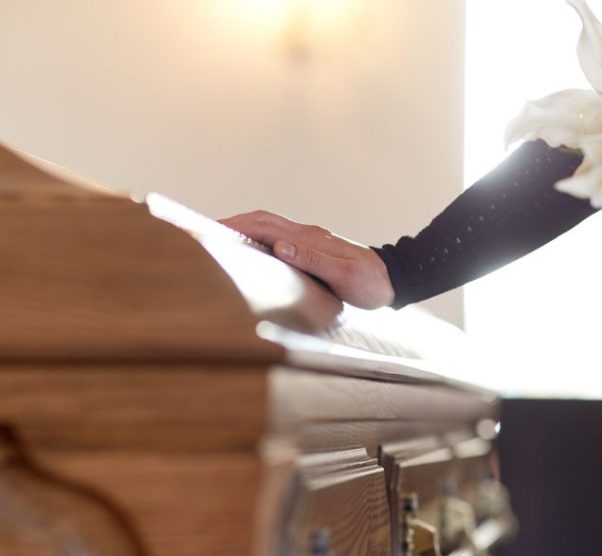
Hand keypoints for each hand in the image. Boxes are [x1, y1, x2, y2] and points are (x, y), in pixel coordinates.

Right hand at [219, 210, 394, 308]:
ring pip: (269, 228)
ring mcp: (309, 241)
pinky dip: (257, 241)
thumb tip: (280, 246)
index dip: (236, 225)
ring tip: (218, 241)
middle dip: (232, 225)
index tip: (209, 228)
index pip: (265, 226)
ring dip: (243, 230)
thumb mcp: (345, 276)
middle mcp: (306, 235)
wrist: (394, 281)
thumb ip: (314, 260)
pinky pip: (278, 239)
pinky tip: (248, 252)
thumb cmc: (371, 283)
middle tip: (202, 232)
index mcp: (310, 239)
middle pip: (262, 221)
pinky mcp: (312, 250)